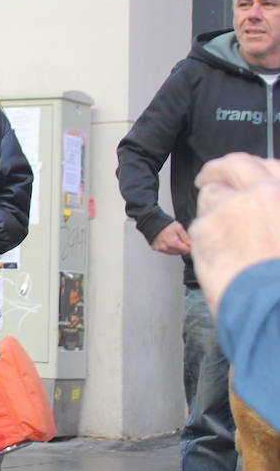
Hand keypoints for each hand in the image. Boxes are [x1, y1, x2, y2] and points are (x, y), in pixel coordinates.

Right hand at [150, 221, 190, 255]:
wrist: (152, 222)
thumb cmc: (165, 224)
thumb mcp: (179, 228)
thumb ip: (186, 237)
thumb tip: (191, 244)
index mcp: (172, 243)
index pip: (186, 250)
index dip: (188, 245)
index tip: (186, 241)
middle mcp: (165, 248)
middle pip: (179, 252)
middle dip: (181, 247)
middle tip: (178, 238)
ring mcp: (160, 249)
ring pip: (173, 253)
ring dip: (175, 248)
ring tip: (172, 239)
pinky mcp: (156, 248)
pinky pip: (165, 251)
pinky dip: (168, 247)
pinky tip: (166, 240)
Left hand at [192, 153, 279, 312]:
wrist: (274, 306)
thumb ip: (275, 216)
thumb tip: (264, 210)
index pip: (270, 166)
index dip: (255, 168)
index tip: (245, 173)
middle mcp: (264, 192)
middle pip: (234, 164)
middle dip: (218, 168)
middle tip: (207, 177)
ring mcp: (233, 206)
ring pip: (211, 195)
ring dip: (211, 210)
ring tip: (224, 242)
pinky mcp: (205, 225)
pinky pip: (198, 223)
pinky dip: (204, 237)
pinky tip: (218, 257)